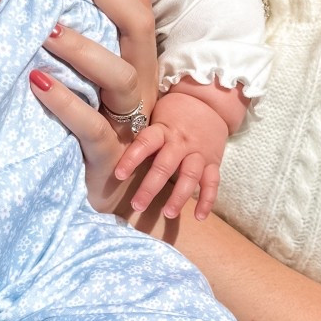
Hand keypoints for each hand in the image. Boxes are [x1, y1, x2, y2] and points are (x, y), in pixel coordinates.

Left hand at [30, 0, 165, 215]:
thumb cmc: (70, 123)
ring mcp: (125, 119)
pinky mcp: (105, 155)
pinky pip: (92, 127)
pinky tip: (34, 85)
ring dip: (83, 48)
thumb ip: (58, 29)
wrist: (91, 197)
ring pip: (119, 75)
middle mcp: (136, 81)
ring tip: (44, 29)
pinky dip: (65, 103)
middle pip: (138, 24)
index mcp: (130, 55)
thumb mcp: (72, 72)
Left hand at [111, 88, 230, 220]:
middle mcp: (181, 142)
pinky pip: (212, 182)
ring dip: (178, 196)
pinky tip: (199, 217)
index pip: (146, 142)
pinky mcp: (213, 162)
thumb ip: (141, 134)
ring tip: (167, 214)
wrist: (209, 103)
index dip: (132, 158)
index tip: (118, 175)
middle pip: (165, 165)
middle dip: (151, 187)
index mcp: (163, 130)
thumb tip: (107, 146)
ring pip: (190, 176)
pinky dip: (207, 200)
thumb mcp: (155, 116)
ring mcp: (198, 153)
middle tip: (137, 205)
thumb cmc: (174, 112)